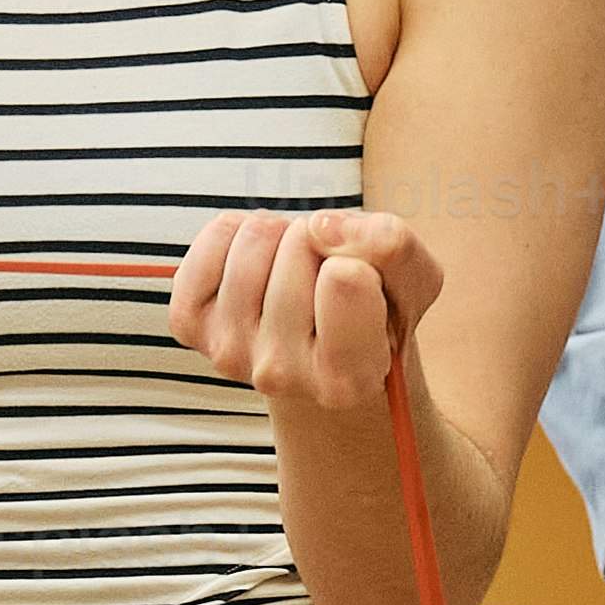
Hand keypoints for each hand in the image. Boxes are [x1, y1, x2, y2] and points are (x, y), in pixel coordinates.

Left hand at [167, 206, 436, 413]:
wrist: (318, 349)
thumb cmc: (375, 311)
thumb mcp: (414, 279)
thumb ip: (394, 247)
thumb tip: (322, 225)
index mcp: (347, 379)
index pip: (344, 280)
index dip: (360, 257)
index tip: (362, 280)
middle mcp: (281, 376)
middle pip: (300, 245)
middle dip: (321, 241)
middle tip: (326, 277)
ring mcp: (229, 353)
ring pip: (257, 236)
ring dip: (283, 234)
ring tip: (296, 271)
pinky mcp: (190, 325)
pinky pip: (216, 235)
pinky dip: (239, 231)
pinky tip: (259, 266)